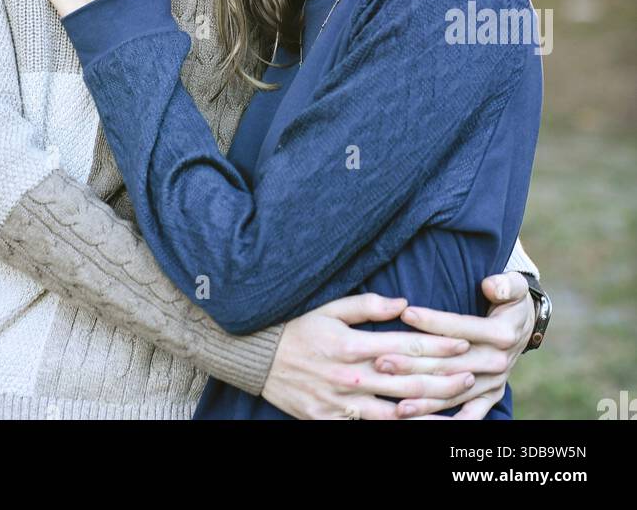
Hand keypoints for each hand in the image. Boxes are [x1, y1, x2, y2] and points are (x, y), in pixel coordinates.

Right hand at [262, 295, 481, 419]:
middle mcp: (353, 376)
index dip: (438, 345)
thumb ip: (368, 306)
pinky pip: (375, 427)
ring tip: (460, 405)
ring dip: (431, 407)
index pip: (406, 346)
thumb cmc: (297, 328)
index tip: (464, 342)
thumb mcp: (330, 308)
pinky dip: (402, 427)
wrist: (258, 359)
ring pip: (398, 411)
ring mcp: (345, 403)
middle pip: (409, 380)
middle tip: (474, 373)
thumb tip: (404, 303)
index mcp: (354, 345)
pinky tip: (422, 425)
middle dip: (445, 377)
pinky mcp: (334, 420)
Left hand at [377, 271, 534, 418]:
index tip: (405, 314)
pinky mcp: (490, 397)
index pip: (460, 328)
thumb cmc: (511, 300)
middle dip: (414, 364)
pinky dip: (445, 423)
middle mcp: (497, 362)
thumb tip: (491, 285)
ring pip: (452, 392)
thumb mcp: (515, 287)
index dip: (434, 321)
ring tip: (394, 402)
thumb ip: (506, 284)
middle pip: (449, 365)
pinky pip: (468, 415)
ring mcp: (493, 383)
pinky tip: (421, 424)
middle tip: (382, 361)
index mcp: (501, 334)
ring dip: (423, 399)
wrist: (525, 325)